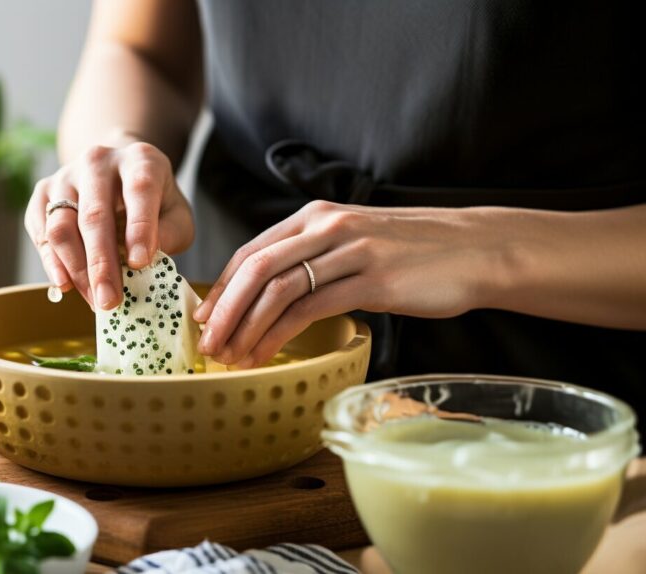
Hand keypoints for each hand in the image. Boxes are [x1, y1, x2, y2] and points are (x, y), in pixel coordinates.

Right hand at [25, 141, 193, 309]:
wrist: (117, 173)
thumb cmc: (152, 201)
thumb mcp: (176, 213)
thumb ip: (171, 233)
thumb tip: (146, 259)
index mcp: (140, 159)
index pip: (140, 189)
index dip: (140, 228)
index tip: (141, 264)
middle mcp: (98, 161)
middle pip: (94, 215)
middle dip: (101, 264)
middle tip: (109, 301)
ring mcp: (66, 175)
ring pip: (61, 226)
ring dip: (76, 269)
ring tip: (93, 299)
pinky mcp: (43, 192)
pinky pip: (40, 232)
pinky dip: (51, 263)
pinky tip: (66, 284)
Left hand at [195, 200, 506, 367]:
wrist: (476, 250)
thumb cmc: (413, 252)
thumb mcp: (355, 242)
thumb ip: (315, 257)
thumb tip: (273, 293)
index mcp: (316, 216)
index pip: (252, 251)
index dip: (223, 287)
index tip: (204, 318)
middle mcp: (327, 227)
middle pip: (255, 269)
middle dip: (224, 311)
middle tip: (206, 344)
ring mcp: (349, 251)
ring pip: (278, 289)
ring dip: (246, 327)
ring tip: (231, 356)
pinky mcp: (371, 280)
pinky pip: (310, 308)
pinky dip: (279, 334)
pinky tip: (266, 353)